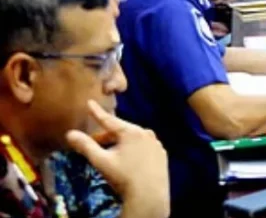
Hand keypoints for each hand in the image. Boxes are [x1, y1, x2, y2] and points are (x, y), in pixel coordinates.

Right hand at [66, 101, 168, 217]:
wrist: (149, 196)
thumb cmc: (123, 177)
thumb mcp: (101, 161)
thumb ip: (86, 146)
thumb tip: (70, 134)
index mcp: (131, 131)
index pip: (109, 120)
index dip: (97, 113)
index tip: (90, 102)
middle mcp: (146, 133)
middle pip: (121, 131)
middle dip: (107, 137)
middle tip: (94, 146)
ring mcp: (156, 143)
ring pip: (133, 139)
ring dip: (120, 144)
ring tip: (111, 156)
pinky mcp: (162, 154)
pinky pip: (144, 147)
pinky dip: (134, 150)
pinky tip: (129, 161)